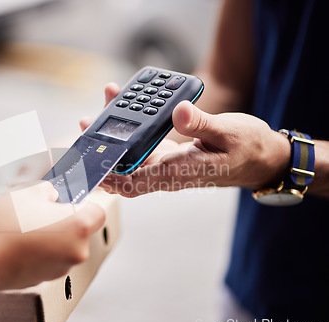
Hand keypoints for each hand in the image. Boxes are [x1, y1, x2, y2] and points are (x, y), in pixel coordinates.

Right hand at [0, 181, 105, 289]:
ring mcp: (60, 269)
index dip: (82, 202)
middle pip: (80, 229)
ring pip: (63, 244)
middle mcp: (76, 252)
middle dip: (62, 217)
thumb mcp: (29, 191)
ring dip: (50, 233)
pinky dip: (38, 249)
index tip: (64, 199)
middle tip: (37, 208)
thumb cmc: (0, 225)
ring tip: (22, 225)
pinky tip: (16, 242)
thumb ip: (50, 190)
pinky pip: (49, 258)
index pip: (96, 212)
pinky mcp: (43, 279)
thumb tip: (54, 194)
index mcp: (78, 227)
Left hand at [79, 83, 290, 197]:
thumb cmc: (249, 149)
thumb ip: (201, 124)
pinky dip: (129, 135)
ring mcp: (167, 166)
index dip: (108, 177)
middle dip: (101, 156)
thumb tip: (177, 112)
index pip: (134, 183)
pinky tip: (122, 115)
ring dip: (111, 143)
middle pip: (124, 171)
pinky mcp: (170, 156)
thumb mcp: (229, 132)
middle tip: (85, 131)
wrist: (263, 158)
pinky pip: (142, 149)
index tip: (87, 165)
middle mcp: (168, 173)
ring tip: (94, 117)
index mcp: (178, 172)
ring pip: (130, 159)